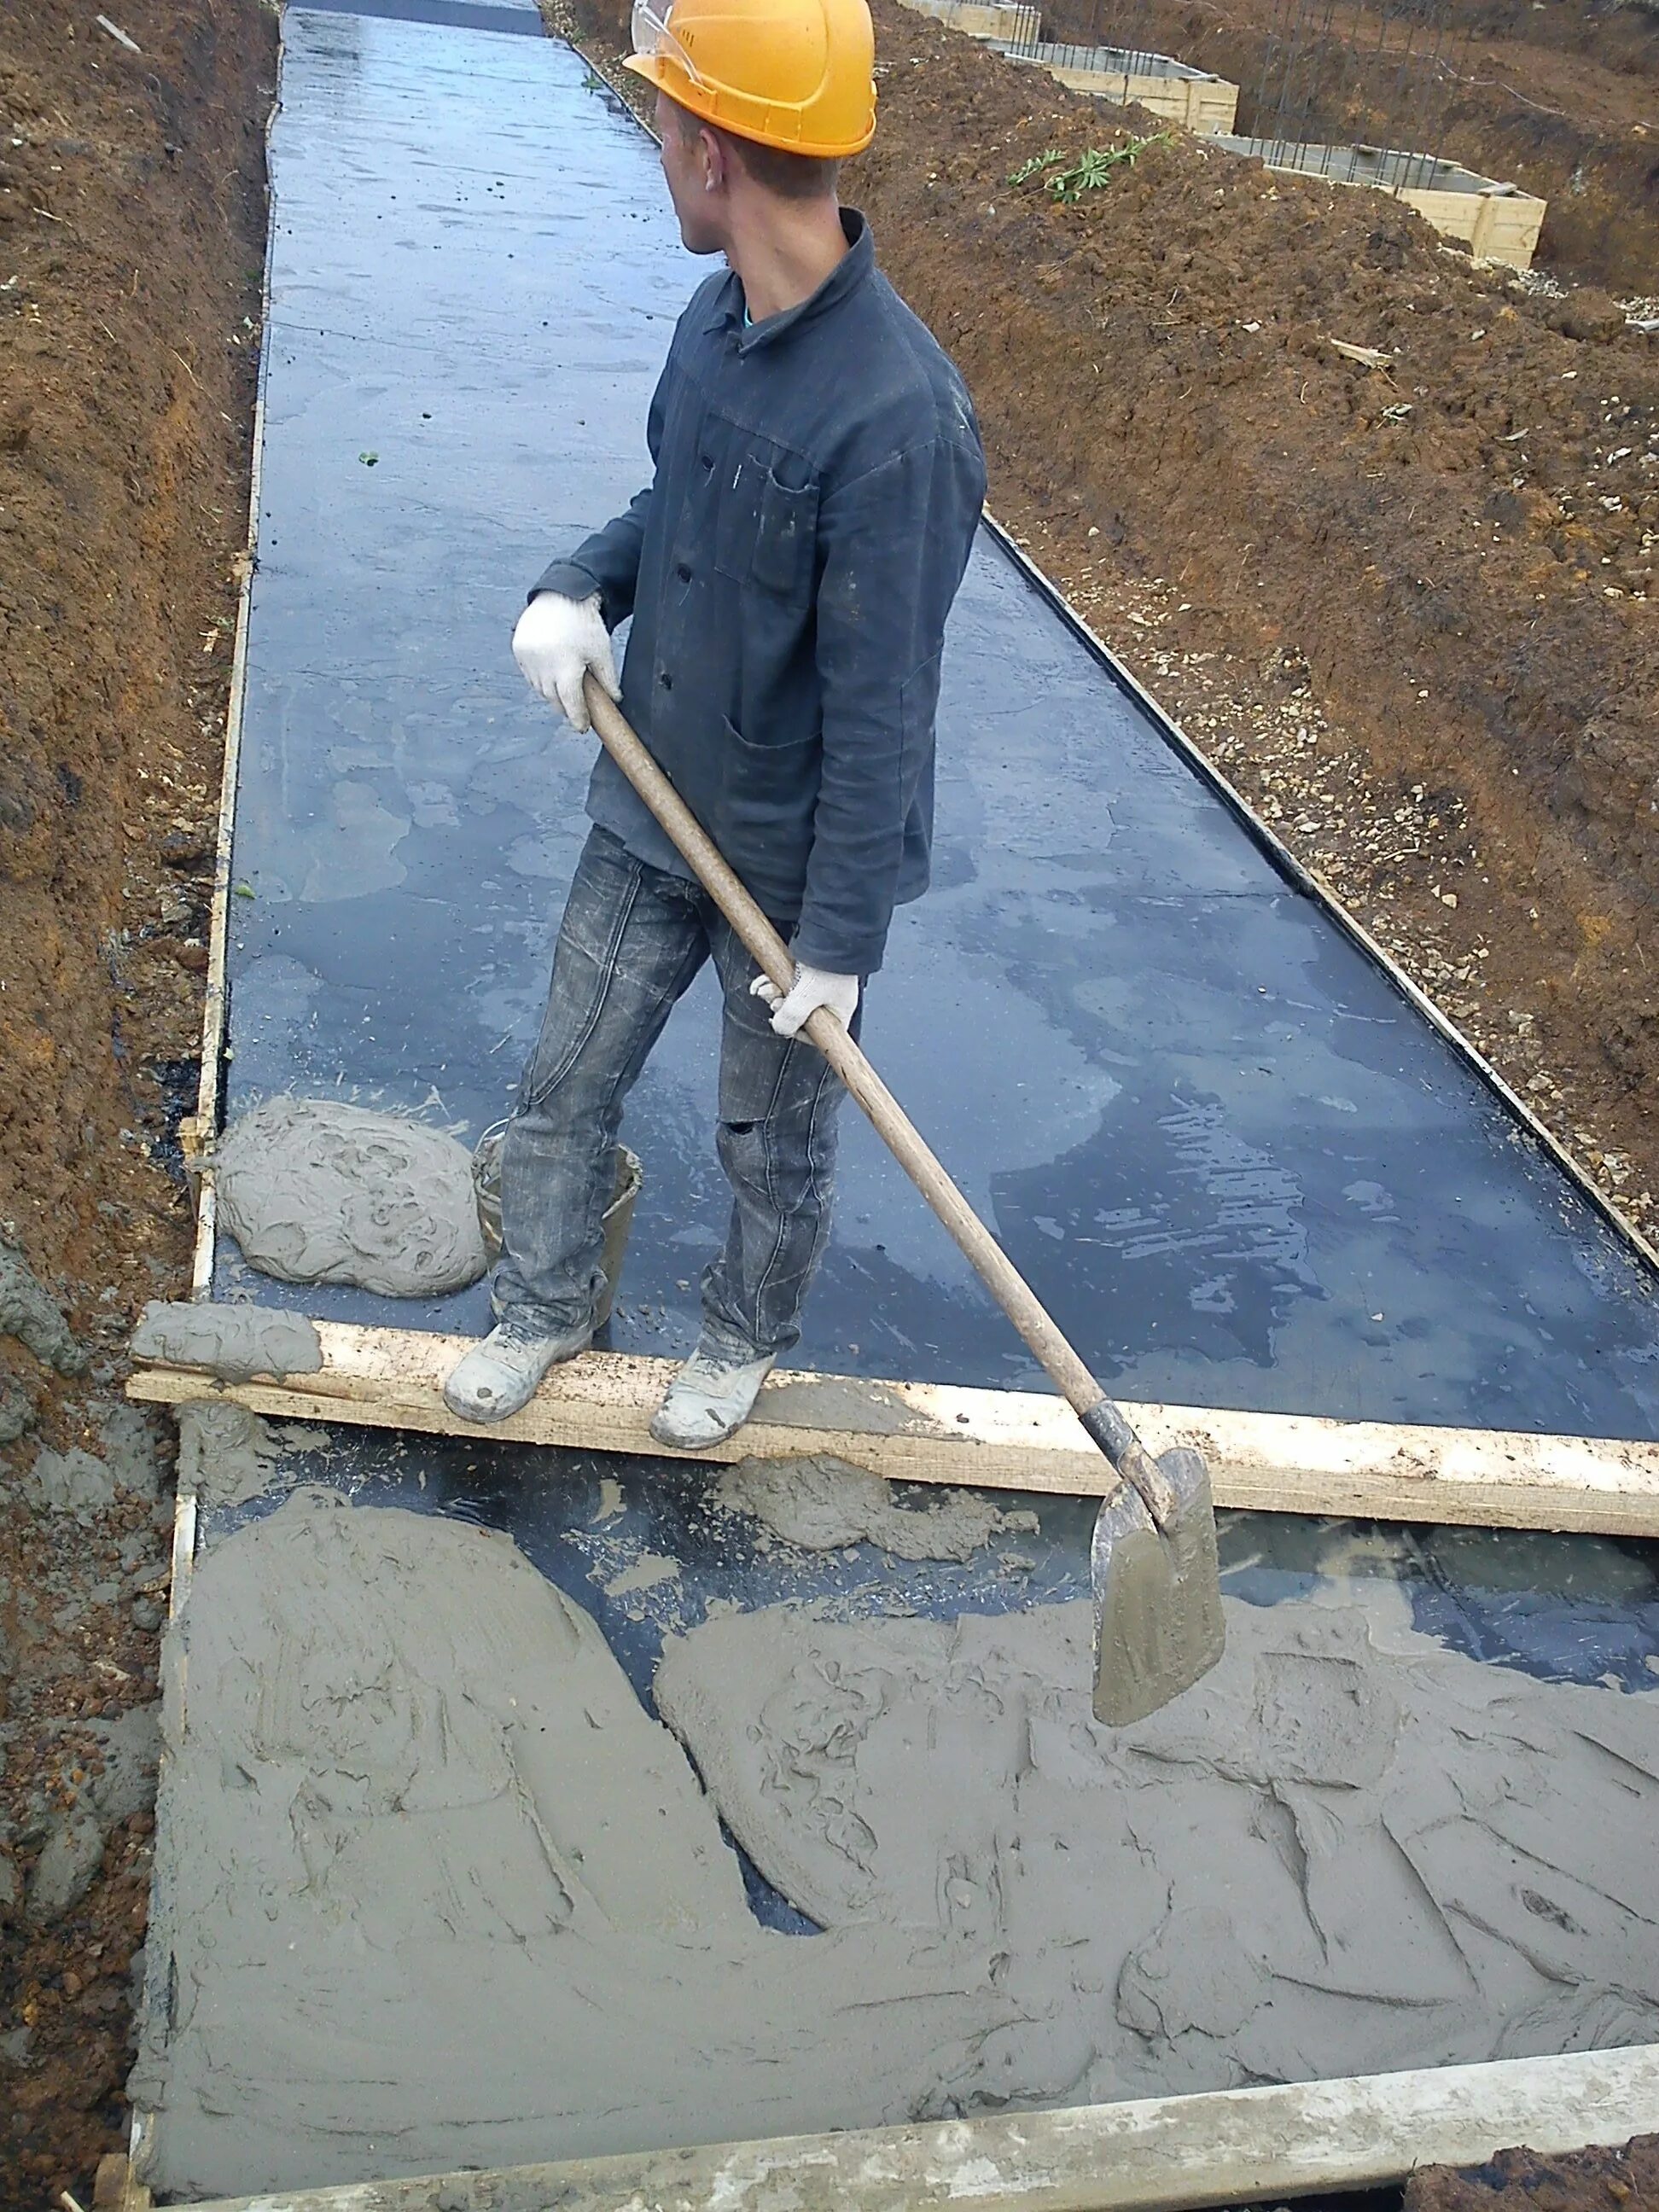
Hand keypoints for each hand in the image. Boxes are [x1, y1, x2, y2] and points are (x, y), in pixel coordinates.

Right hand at [511, 590, 618, 732]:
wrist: (561, 596)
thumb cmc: (584, 623)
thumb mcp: (602, 652)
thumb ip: (608, 679)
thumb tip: (615, 700)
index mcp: (566, 665)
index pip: (570, 702)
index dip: (577, 718)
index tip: (582, 727)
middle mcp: (544, 664)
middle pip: (554, 698)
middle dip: (565, 706)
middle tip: (575, 708)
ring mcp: (529, 657)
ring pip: (540, 689)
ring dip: (552, 693)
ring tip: (564, 686)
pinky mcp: (519, 650)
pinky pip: (530, 675)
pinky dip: (540, 679)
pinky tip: (551, 672)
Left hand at [750, 962, 858, 1039]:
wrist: (829, 931)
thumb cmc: (828, 964)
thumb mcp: (807, 997)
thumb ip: (791, 1017)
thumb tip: (780, 1028)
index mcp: (839, 1011)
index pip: (818, 1034)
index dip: (797, 1031)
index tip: (784, 1024)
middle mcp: (830, 999)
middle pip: (800, 1014)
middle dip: (780, 1007)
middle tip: (773, 999)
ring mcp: (819, 984)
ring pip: (790, 997)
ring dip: (773, 992)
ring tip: (766, 987)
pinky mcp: (808, 970)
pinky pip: (788, 982)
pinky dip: (773, 981)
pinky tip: (764, 979)